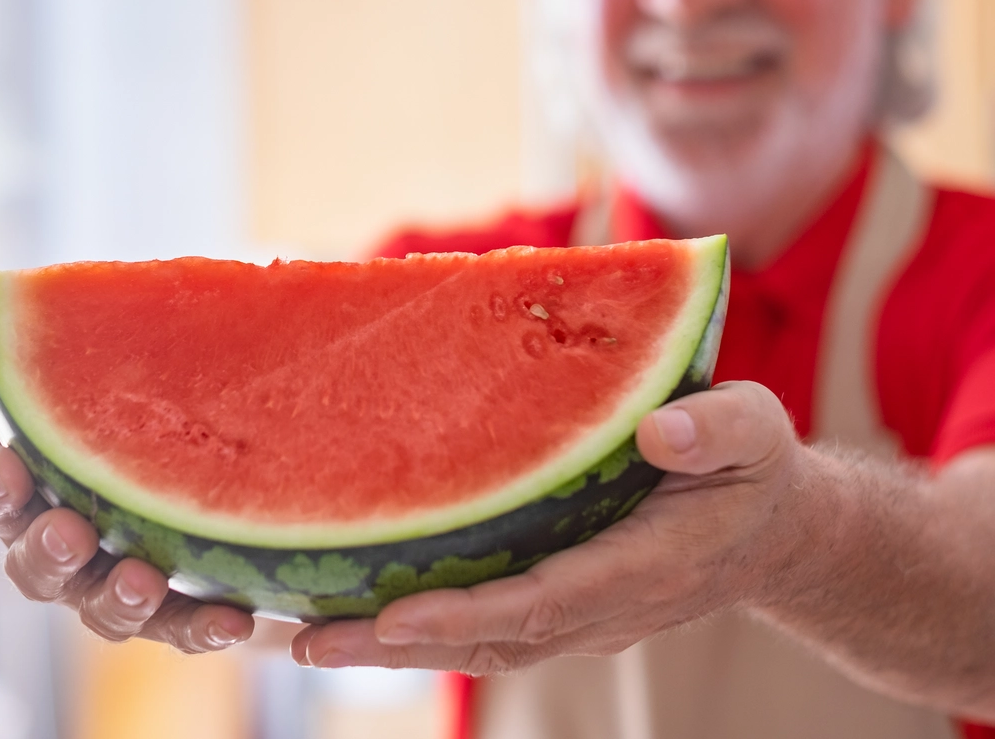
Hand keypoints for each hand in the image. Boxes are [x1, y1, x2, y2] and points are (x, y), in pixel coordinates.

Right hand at [0, 384, 255, 651]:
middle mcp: (67, 561)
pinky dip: (204, 627)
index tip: (7, 467)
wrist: (197, 497)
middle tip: (69, 534)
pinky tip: (233, 618)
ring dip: (120, 598)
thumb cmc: (115, 452)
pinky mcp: (175, 618)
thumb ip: (16, 414)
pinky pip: (183, 630)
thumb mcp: (73, 421)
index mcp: (33, 508)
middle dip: (50, 553)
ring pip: (103, 611)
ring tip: (142, 580)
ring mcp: (117, 594)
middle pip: (37, 570)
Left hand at [290, 381, 807, 672]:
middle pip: (491, 638)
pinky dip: (421, 625)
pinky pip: (486, 622)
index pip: (546, 601)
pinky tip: (358, 609)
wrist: (773, 529)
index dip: (470, 613)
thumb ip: (718, 431)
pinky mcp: (563, 601)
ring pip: (479, 641)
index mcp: (647, 567)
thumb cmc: (754, 468)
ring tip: (304, 635)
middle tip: (305, 642)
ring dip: (392, 646)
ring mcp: (581, 613)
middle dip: (396, 646)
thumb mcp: (757, 433)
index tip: (393, 618)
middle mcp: (604, 606)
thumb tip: (660, 431)